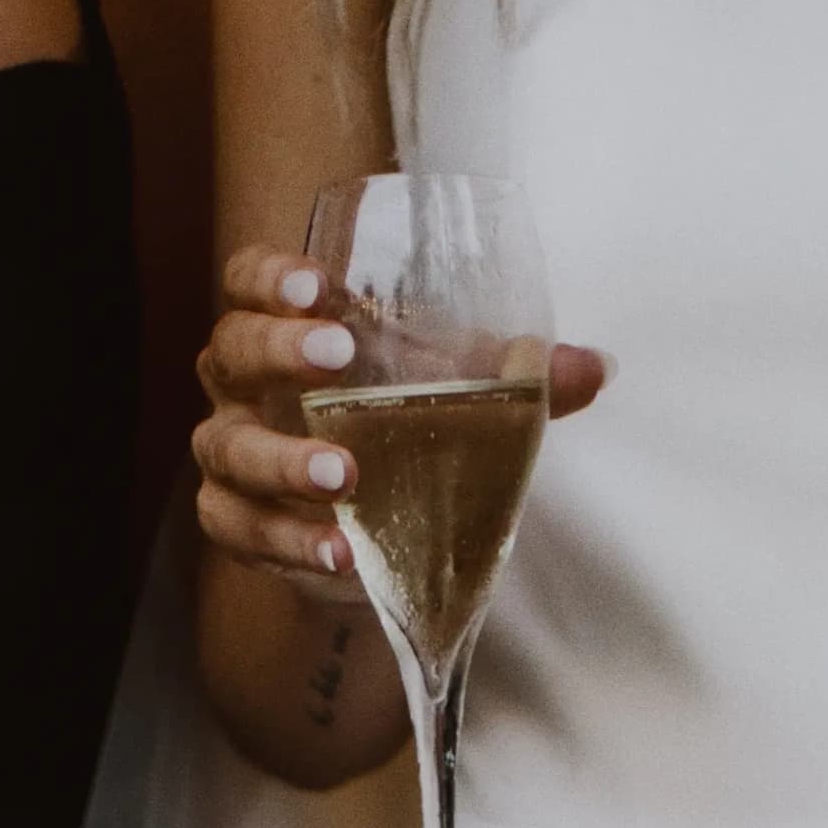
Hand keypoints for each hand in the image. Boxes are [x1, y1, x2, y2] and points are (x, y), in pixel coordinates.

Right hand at [193, 245, 606, 585]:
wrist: (362, 528)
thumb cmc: (394, 429)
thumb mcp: (452, 395)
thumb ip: (515, 381)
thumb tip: (596, 367)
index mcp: (282, 329)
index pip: (247, 282)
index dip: (269, 277)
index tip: (314, 284)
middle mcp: (240, 386)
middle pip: (231, 351)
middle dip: (277, 351)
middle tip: (336, 359)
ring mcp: (230, 455)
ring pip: (231, 449)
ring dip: (284, 462)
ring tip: (346, 477)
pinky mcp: (235, 523)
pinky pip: (242, 530)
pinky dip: (290, 541)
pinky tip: (339, 550)